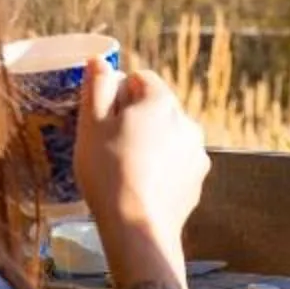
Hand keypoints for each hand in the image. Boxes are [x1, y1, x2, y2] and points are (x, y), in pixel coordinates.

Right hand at [74, 60, 209, 269]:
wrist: (138, 228)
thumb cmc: (108, 172)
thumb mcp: (91, 126)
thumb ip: (97, 88)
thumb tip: (100, 60)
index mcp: (161, 102)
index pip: (141, 79)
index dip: (118, 94)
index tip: (104, 118)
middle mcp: (187, 122)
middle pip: (157, 108)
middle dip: (136, 119)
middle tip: (110, 146)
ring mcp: (197, 153)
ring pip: (169, 136)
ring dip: (151, 143)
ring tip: (126, 170)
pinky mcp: (197, 180)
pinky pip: (177, 163)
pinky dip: (162, 168)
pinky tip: (143, 187)